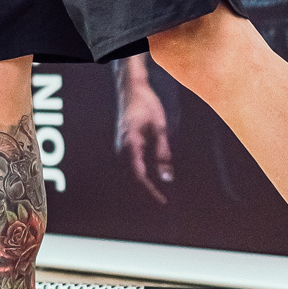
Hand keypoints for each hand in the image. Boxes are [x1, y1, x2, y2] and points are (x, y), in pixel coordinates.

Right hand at [113, 65, 172, 204]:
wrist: (131, 88)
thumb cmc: (147, 104)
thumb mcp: (160, 127)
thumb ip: (163, 152)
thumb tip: (167, 176)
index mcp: (131, 144)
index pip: (139, 176)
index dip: (151, 191)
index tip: (162, 200)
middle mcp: (122, 148)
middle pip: (134, 177)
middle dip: (148, 190)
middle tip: (163, 200)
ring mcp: (120, 146)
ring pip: (132, 171)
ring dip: (145, 181)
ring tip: (159, 191)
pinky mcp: (123, 143)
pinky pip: (131, 163)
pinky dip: (142, 171)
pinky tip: (152, 174)